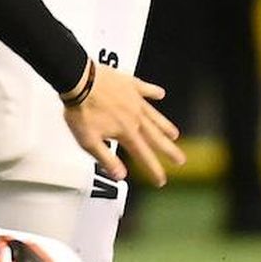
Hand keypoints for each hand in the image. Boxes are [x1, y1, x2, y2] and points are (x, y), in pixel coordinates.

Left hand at [62, 63, 183, 187]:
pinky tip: (161, 94)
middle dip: (169, 151)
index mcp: (125, 132)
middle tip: (180, 160)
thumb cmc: (81, 110)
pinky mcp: (130, 84)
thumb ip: (106, 159)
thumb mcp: (89, 141)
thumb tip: (120, 175)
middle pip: (156, 137)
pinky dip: (154, 92)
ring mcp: (134, 100)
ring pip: (155, 116)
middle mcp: (135, 117)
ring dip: (166, 126)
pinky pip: (146, 89)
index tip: (161, 180)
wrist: (79, 81)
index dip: (153, 169)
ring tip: (175, 134)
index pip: (143, 155)